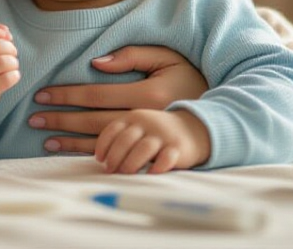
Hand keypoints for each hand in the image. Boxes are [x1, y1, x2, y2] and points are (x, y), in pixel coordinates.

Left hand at [29, 45, 206, 154]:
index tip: (42, 95)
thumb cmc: (189, 78)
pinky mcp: (150, 153)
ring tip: (46, 141)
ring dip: (70, 142)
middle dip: (61, 120)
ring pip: (101, 141)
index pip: (97, 94)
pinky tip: (72, 153)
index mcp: (146, 94)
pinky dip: (90, 153)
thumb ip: (132, 55)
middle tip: (33, 120)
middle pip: (93, 121)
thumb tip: (96, 62)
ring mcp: (147, 139)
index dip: (68, 95)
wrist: (218, 114)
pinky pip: (115, 153)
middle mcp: (145, 119)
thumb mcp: (166, 58)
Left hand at [94, 109, 209, 173]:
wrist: (192, 129)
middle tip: (110, 170)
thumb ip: (122, 137)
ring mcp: (163, 135)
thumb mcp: (138, 128)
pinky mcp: (177, 147)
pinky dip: (156, 167)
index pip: (113, 129)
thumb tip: (101, 161)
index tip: (100, 159)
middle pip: (125, 140)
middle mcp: (147, 123)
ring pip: (143, 148)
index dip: (103, 145)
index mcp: (134, 117)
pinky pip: (166, 158)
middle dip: (114, 157)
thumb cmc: (156, 133)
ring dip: (131, 163)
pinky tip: (149, 174)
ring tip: (125, 173)